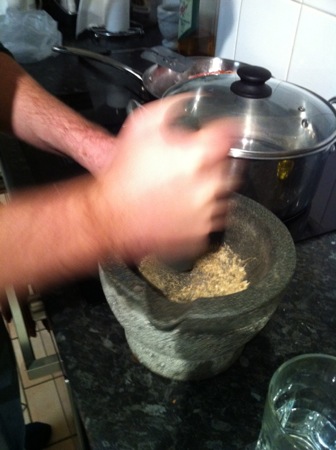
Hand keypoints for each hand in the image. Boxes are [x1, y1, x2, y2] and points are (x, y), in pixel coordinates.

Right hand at [96, 95, 238, 263]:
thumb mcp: (141, 126)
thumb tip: (189, 101)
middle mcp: (207, 185)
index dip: (229, 130)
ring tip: (182, 189)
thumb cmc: (124, 175)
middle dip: (213, 164)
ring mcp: (206, 213)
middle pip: (229, 167)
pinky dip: (202, 213)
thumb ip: (171, 107)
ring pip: (224, 195)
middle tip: (189, 167)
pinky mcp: (201, 234)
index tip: (228, 131)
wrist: (111, 216)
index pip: (231, 134)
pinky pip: (213, 220)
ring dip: (209, 189)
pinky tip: (180, 207)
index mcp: (197, 156)